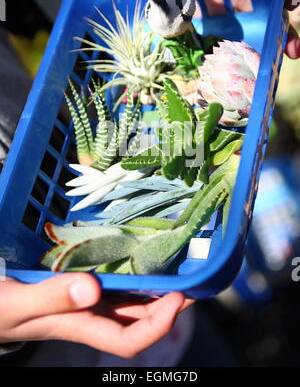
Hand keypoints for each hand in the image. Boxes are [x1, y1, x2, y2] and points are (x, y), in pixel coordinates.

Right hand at [0, 274, 192, 357]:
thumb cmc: (2, 308)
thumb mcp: (19, 302)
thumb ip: (51, 296)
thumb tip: (92, 289)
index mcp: (80, 325)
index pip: (129, 340)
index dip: (159, 325)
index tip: (178, 298)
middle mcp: (92, 316)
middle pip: (140, 321)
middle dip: (170, 306)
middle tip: (194, 278)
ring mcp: (89, 303)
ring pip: (132, 304)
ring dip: (158, 291)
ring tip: (179, 268)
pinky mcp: (84, 290)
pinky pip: (117, 287)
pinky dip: (135, 277)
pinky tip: (144, 260)